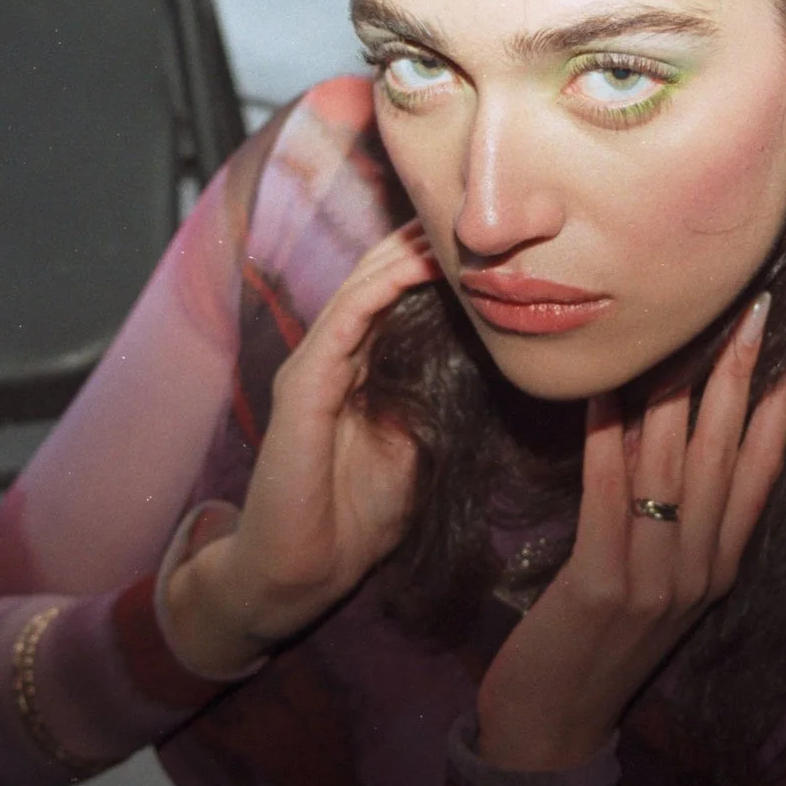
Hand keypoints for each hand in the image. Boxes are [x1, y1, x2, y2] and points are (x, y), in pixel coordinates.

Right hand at [165, 221, 439, 676]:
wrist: (298, 573)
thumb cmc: (354, 521)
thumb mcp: (415, 450)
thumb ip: (435, 404)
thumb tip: (488, 369)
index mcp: (354, 370)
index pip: (392, 299)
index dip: (431, 267)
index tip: (484, 244)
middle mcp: (329, 358)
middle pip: (376, 279)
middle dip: (420, 244)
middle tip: (471, 213)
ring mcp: (311, 368)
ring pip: (362, 287)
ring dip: (406, 253)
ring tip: (452, 224)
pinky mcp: (302, 386)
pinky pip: (345, 320)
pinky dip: (380, 287)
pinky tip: (417, 265)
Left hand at [473, 294, 785, 772]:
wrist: (553, 728)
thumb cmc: (595, 646)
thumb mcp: (654, 585)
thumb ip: (669, 520)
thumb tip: (667, 432)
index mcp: (719, 568)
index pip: (762, 473)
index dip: (780, 407)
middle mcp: (700, 571)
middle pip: (725, 456)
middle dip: (741, 376)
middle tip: (754, 307)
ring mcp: (656, 581)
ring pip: (673, 467)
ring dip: (677, 390)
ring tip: (683, 326)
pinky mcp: (602, 586)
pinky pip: (608, 495)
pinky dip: (606, 438)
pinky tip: (604, 390)